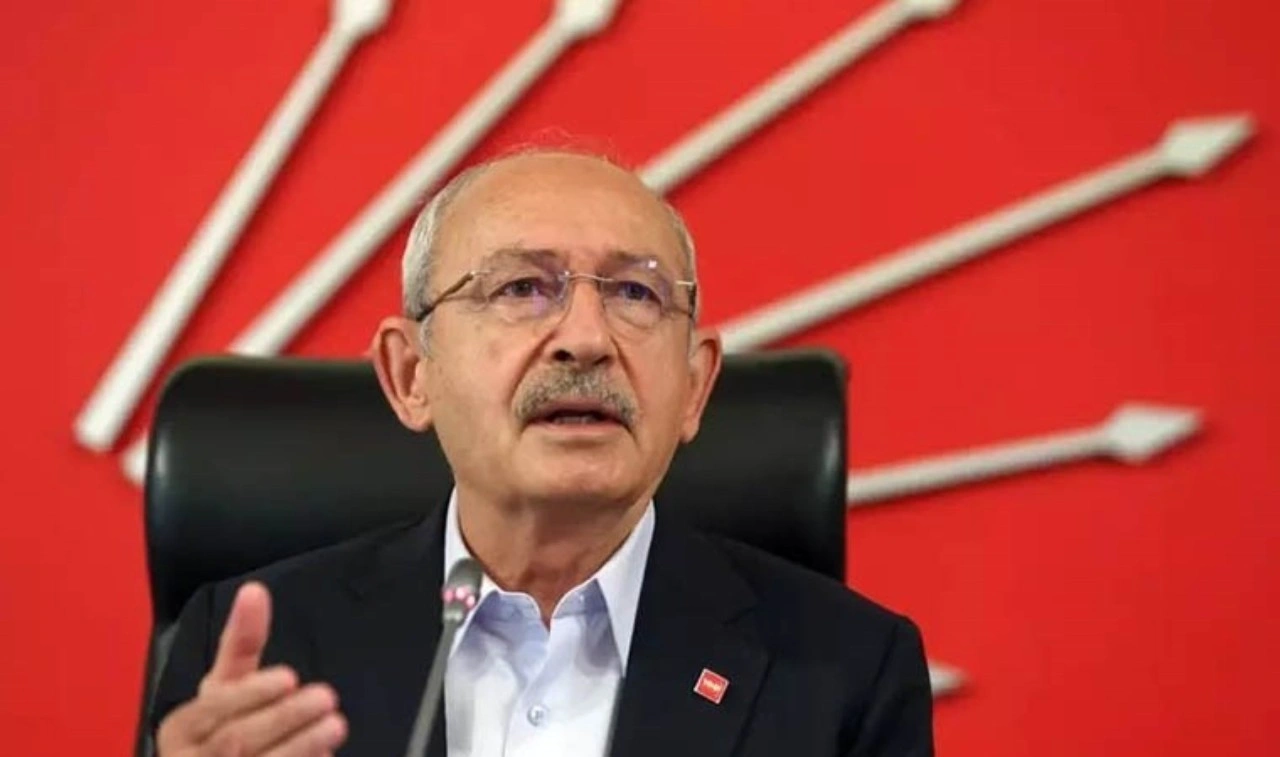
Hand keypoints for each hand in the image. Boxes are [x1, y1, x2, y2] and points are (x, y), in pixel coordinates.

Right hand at [156, 582, 347, 755]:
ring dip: (299, 748)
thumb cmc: (219, 729)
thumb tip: (255, 589)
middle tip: (327, 698)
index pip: (215, 708)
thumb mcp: (225, 687)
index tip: (290, 676)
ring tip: (335, 726)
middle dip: (284, 718)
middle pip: (236, 741)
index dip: (252, 693)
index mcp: (182, 727)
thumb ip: (241, 642)